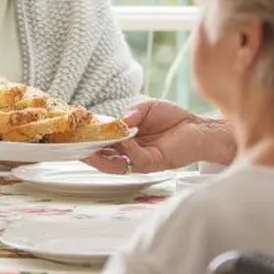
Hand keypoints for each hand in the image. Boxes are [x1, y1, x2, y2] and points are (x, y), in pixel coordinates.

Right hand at [86, 100, 229, 173]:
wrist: (198, 128)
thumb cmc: (174, 118)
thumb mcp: (146, 109)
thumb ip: (131, 114)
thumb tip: (118, 121)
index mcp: (125, 139)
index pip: (101, 143)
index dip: (88, 139)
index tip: (76, 133)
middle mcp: (129, 152)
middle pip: (102, 158)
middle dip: (89, 152)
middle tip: (79, 145)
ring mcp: (139, 159)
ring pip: (114, 165)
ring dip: (104, 155)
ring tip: (97, 145)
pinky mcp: (152, 163)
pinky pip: (134, 159)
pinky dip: (128, 149)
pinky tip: (127, 138)